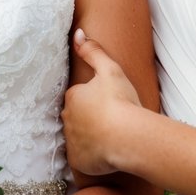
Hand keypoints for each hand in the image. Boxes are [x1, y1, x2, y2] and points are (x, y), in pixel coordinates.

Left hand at [61, 29, 141, 175]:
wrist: (128, 137)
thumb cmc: (120, 102)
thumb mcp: (110, 70)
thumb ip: (93, 51)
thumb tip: (78, 33)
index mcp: (72, 96)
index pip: (79, 96)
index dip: (95, 100)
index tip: (109, 103)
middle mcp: (67, 118)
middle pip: (78, 117)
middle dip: (90, 118)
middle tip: (111, 120)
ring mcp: (71, 141)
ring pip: (79, 137)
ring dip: (91, 137)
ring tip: (111, 137)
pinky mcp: (77, 161)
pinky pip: (83, 158)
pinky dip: (92, 156)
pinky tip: (107, 153)